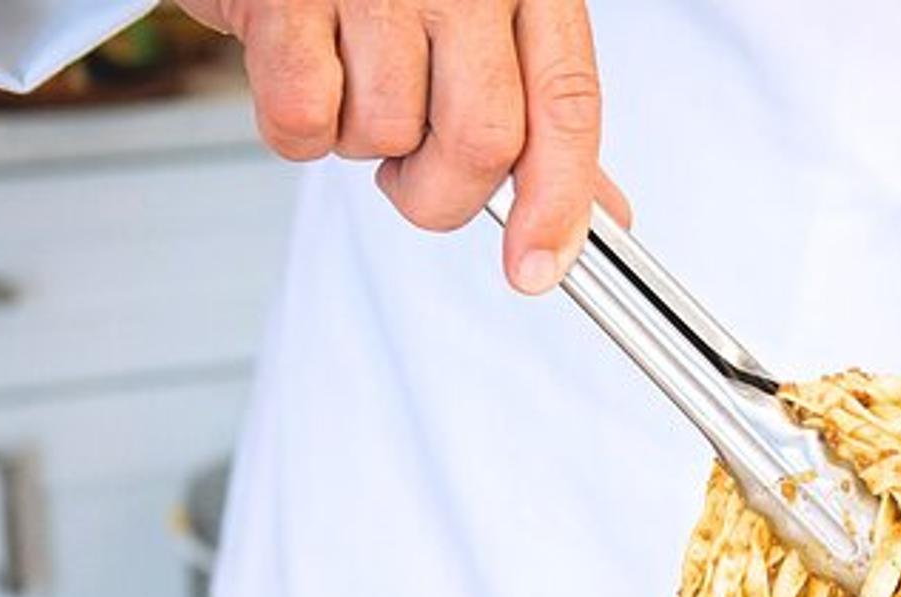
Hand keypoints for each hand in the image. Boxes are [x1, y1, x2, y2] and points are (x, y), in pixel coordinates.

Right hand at [177, 0, 630, 292]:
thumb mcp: (489, 24)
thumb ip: (541, 114)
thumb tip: (600, 214)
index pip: (566, 106)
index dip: (558, 203)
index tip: (536, 268)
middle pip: (483, 141)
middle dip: (444, 193)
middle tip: (414, 172)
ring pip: (389, 134)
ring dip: (364, 144)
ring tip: (352, 84)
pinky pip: (306, 119)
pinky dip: (300, 132)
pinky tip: (307, 72)